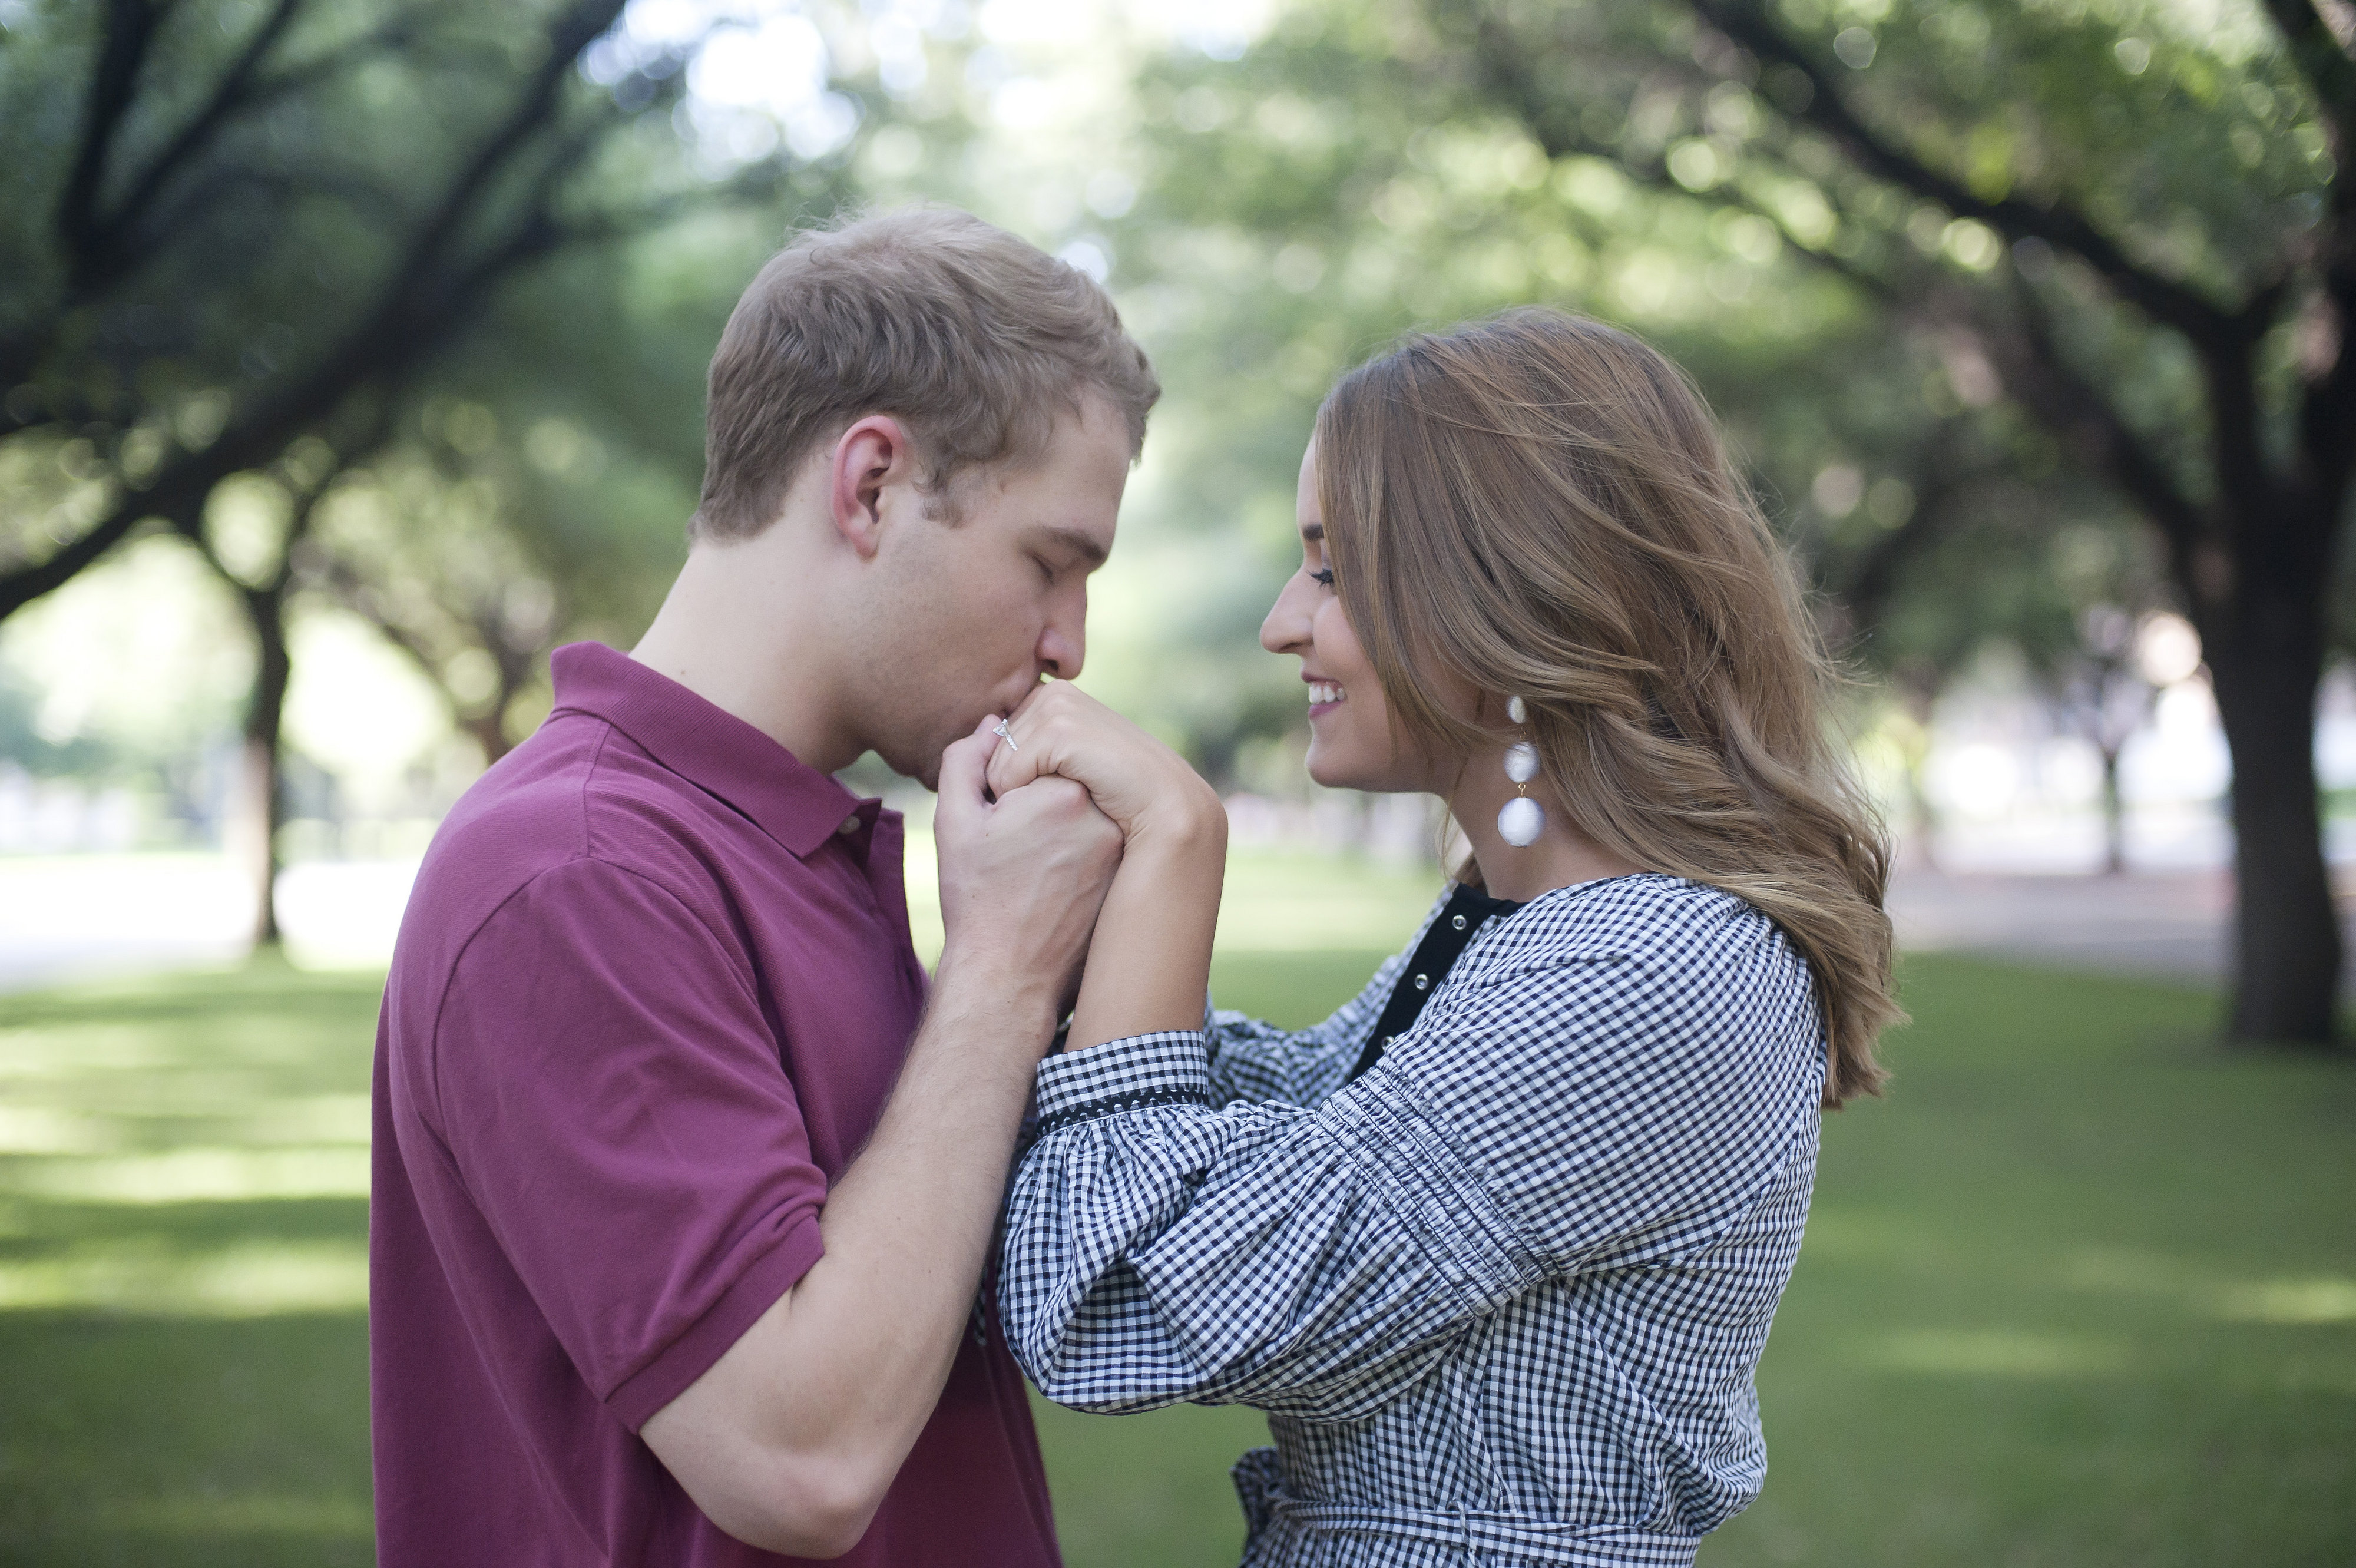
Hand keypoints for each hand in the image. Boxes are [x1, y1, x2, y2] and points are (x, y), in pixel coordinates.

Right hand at [933, 714, 1123, 1040]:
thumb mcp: (955, 822)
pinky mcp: (1131, 871)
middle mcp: (1106, 815)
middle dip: (1040, 796)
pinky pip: (1107, 835)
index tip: (999, 823)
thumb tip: (997, 724)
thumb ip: (967, 759)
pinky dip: (1084, 845)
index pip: (1040, 754)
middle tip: (1017, 847)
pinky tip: (1058, 879)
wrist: (1009, 976)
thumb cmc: (976, 899)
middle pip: (1070, 775)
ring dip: (1065, 818)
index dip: (1010, 783)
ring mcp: (1125, 846)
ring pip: (1091, 805)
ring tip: (1036, 864)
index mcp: (1063, 793)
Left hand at [984, 683, 1223, 850]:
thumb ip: (1036, 747)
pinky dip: (1023, 799)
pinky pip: (1008, 773)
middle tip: (1054, 800)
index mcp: (1054, 696)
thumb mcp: (1071, 764)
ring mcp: (1058, 708)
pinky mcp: (1060, 730)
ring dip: (1015, 795)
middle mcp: (1054, 693)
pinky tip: (1059, 805)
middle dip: (1009, 783)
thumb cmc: (1118, 795)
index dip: (1010, 774)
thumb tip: (989, 728)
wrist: (1163, 807)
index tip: (1047, 792)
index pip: (997, 738)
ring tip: (1058, 802)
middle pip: (992, 750)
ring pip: (997, 763)